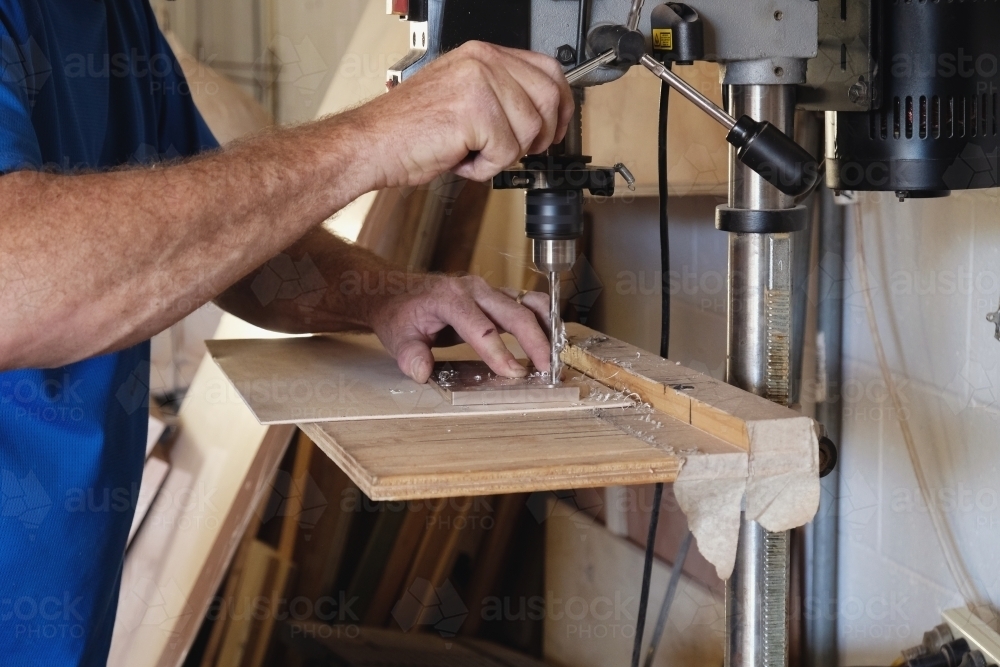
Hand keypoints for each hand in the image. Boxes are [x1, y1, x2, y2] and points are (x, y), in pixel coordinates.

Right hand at [359, 41, 574, 186]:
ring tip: (472, 153)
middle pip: (548, 100)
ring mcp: (480, 84)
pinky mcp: (476, 113)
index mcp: (482, 55)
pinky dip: (486, 169)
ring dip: (504, 155)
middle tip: (512, 150)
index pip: (548, 70)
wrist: (372, 143)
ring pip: (530, 131)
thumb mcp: (461, 97)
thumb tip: (539, 117)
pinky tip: (461, 160)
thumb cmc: (409, 128)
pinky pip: (507, 153)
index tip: (556, 128)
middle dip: (539, 136)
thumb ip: (499, 96)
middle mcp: (484, 62)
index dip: (560, 105)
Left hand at [367, 274, 551, 382]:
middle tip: (547, 369)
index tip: (513, 373)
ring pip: (528, 303)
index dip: (499, 353)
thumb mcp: (397, 336)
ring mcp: (488, 290)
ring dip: (547, 326)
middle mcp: (474, 290)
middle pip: (514, 313)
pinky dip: (544, 320)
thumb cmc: (401, 314)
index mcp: (449, 298)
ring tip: (558, 352)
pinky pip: (527, 304)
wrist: (397, 291)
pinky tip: (552, 338)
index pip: (480, 328)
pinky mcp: (497, 296)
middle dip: (534, 342)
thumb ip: (410, 354)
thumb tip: (421, 371)